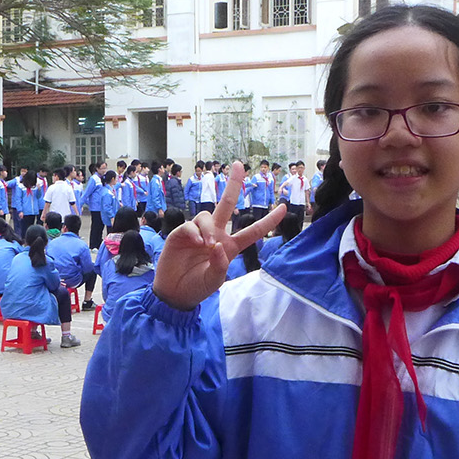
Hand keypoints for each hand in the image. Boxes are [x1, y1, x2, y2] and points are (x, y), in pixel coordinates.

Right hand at [153, 161, 285, 311]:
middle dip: (234, 184)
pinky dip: (195, 232)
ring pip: (208, 215)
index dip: (269, 220)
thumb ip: (220, 265)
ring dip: (210, 228)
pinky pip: (191, 225)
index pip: (253, 231)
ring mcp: (198, 233)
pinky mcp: (181, 234)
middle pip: (227, 204)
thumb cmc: (197, 286)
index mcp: (230, 246)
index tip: (284, 207)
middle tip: (238, 164)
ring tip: (208, 245)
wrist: (174, 294)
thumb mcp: (214, 281)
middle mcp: (216, 235)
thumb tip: (218, 245)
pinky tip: (197, 243)